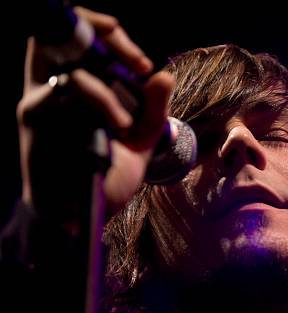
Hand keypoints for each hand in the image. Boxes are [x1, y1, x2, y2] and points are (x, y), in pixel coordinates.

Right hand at [16, 7, 174, 226]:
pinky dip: (100, 103)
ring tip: (126, 122)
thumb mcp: (140, 140)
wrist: (84, 216)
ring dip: (109, 87)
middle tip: (136, 62)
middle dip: (104, 35)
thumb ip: (153, 108)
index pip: (80, 33)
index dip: (109, 32)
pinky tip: (118, 127)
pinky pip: (64, 92)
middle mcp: (52, 86)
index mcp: (76, 85)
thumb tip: (163, 74)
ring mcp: (41, 101)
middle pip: (61, 33)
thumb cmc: (105, 174)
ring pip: (71, 66)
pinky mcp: (36, 120)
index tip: (143, 63)